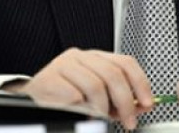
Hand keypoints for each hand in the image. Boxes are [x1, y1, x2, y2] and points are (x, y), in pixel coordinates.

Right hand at [6, 47, 153, 129]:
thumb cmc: (64, 96)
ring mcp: (63, 65)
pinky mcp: (49, 78)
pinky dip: (81, 108)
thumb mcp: (96, 97)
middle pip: (113, 74)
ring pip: (95, 85)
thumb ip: (118, 99)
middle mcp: (81, 57)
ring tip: (99, 119)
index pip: (126, 63)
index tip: (148, 103)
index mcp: (95, 58)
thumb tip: (141, 106)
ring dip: (102, 108)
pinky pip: (74, 95)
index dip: (141, 83)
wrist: (31, 98)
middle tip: (128, 121)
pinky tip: (78, 114)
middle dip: (125, 102)